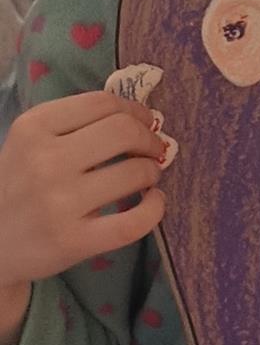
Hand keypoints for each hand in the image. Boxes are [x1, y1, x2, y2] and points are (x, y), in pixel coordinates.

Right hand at [0, 91, 165, 287]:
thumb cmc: (18, 187)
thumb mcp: (30, 144)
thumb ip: (75, 127)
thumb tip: (139, 120)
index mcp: (33, 128)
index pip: (102, 103)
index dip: (136, 111)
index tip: (145, 123)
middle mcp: (45, 161)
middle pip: (124, 131)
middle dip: (150, 139)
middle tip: (153, 151)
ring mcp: (60, 203)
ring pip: (136, 173)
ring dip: (152, 172)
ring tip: (147, 178)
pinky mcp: (76, 241)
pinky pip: (136, 221)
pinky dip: (155, 208)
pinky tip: (153, 201)